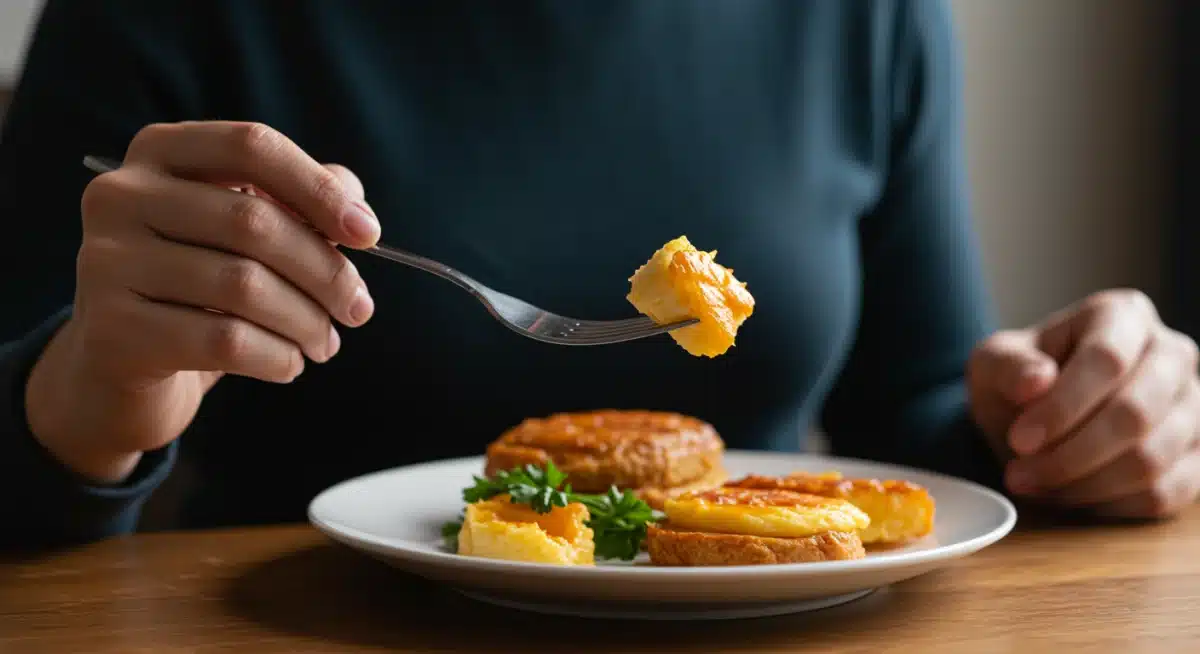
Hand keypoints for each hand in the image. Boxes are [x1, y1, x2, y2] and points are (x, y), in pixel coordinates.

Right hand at [25, 121, 379, 482]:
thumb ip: (300, 204)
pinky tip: (289, 364)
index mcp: (159, 151)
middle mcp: (121, 195)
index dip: (318, 189)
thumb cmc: (199, 285)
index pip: (252, 146)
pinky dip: (275, 356)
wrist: (120, 366)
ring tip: (325, 343)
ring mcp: (104, 260)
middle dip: (325, 272)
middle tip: (359, 309)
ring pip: (242, 285)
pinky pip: (224, 340)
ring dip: (306, 322)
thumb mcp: (244, 235)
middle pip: (253, 221)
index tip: (369, 235)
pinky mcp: (111, 329)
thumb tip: (356, 207)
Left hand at [967, 290, 1199, 518]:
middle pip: (1135, 414)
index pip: (1106, 359)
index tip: (1020, 440)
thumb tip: (1037, 380)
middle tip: (1020, 473)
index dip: (1062, 407)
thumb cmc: (1018, 381)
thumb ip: (1009, 367)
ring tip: (1035, 484)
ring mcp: (1193, 406)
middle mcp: (1172, 353)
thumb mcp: (993, 364)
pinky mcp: (1198, 456)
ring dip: (1084, 484)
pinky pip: (1166, 493)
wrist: (1034, 415)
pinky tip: (1068, 496)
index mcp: (1123, 316)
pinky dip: (1110, 504)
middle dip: (1070, 455)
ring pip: (1152, 460)